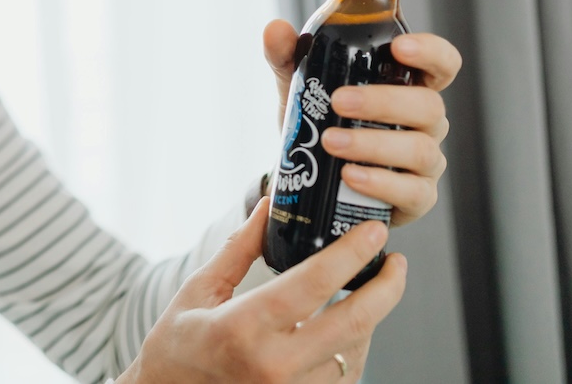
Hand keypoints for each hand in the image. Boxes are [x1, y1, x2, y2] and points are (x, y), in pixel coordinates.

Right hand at [117, 198, 405, 382]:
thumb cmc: (177, 342)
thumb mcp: (200, 288)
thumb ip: (239, 248)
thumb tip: (269, 205)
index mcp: (242, 327)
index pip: (313, 284)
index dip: (351, 253)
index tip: (374, 231)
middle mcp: (271, 365)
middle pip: (353, 323)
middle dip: (386, 288)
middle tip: (395, 262)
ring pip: (355, 352)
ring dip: (371, 319)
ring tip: (372, 290)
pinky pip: (342, 377)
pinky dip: (353, 349)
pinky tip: (350, 326)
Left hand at [263, 21, 460, 226]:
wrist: (308, 175)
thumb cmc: (319, 119)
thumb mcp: (300, 86)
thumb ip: (288, 56)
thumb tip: (276, 29)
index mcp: (409, 86)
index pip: (442, 64)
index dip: (431, 52)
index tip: (399, 47)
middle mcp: (427, 123)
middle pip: (429, 106)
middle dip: (384, 102)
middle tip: (338, 102)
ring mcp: (426, 162)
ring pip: (421, 150)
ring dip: (374, 145)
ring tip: (331, 142)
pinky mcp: (416, 198)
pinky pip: (412, 192)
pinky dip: (381, 184)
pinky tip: (349, 177)